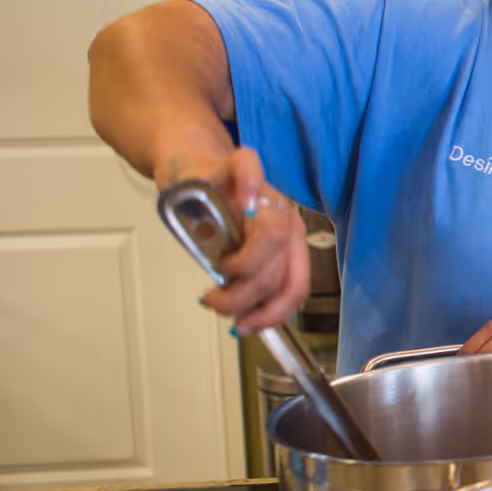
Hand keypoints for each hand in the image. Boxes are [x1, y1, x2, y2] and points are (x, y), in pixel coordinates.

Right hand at [163, 146, 308, 333]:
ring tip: (210, 280)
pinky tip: (227, 207)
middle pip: (277, 269)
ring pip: (269, 238)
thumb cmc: (214, 214)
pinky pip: (249, 170)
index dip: (274, 312)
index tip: (248, 326)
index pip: (297, 284)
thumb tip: (247, 321)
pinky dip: (245, 186)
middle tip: (217, 303)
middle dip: (245, 299)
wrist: (195, 172)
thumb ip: (248, 284)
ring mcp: (265, 191)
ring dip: (235, 271)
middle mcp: (285, 217)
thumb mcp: (235, 255)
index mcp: (291, 241)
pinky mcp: (240, 164)